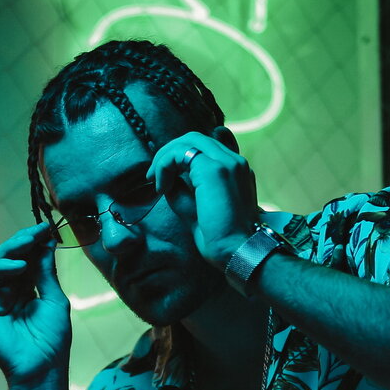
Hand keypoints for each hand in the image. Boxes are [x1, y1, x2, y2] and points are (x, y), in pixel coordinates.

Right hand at [0, 222, 71, 384]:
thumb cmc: (52, 339)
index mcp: (26, 289)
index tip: (46, 228)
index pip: (26, 259)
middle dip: (23, 242)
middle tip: (37, 231)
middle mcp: (8, 292)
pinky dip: (0, 269)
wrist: (42, 368)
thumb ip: (46, 272)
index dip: (34, 243)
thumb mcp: (54, 299)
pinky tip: (19, 266)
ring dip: (10, 250)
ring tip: (28, 243)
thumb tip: (46, 243)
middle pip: (9, 258)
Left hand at [147, 130, 258, 268]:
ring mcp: (227, 162)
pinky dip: (165, 165)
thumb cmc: (218, 236)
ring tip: (155, 181)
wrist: (236, 250)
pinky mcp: (215, 169)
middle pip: (195, 139)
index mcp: (235, 170)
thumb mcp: (195, 207)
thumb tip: (166, 176)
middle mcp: (235, 161)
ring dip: (165, 157)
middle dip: (169, 153)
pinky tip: (161, 187)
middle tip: (153, 176)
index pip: (206, 147)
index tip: (165, 177)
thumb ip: (183, 187)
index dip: (181, 155)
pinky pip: (180, 153)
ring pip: (188, 141)